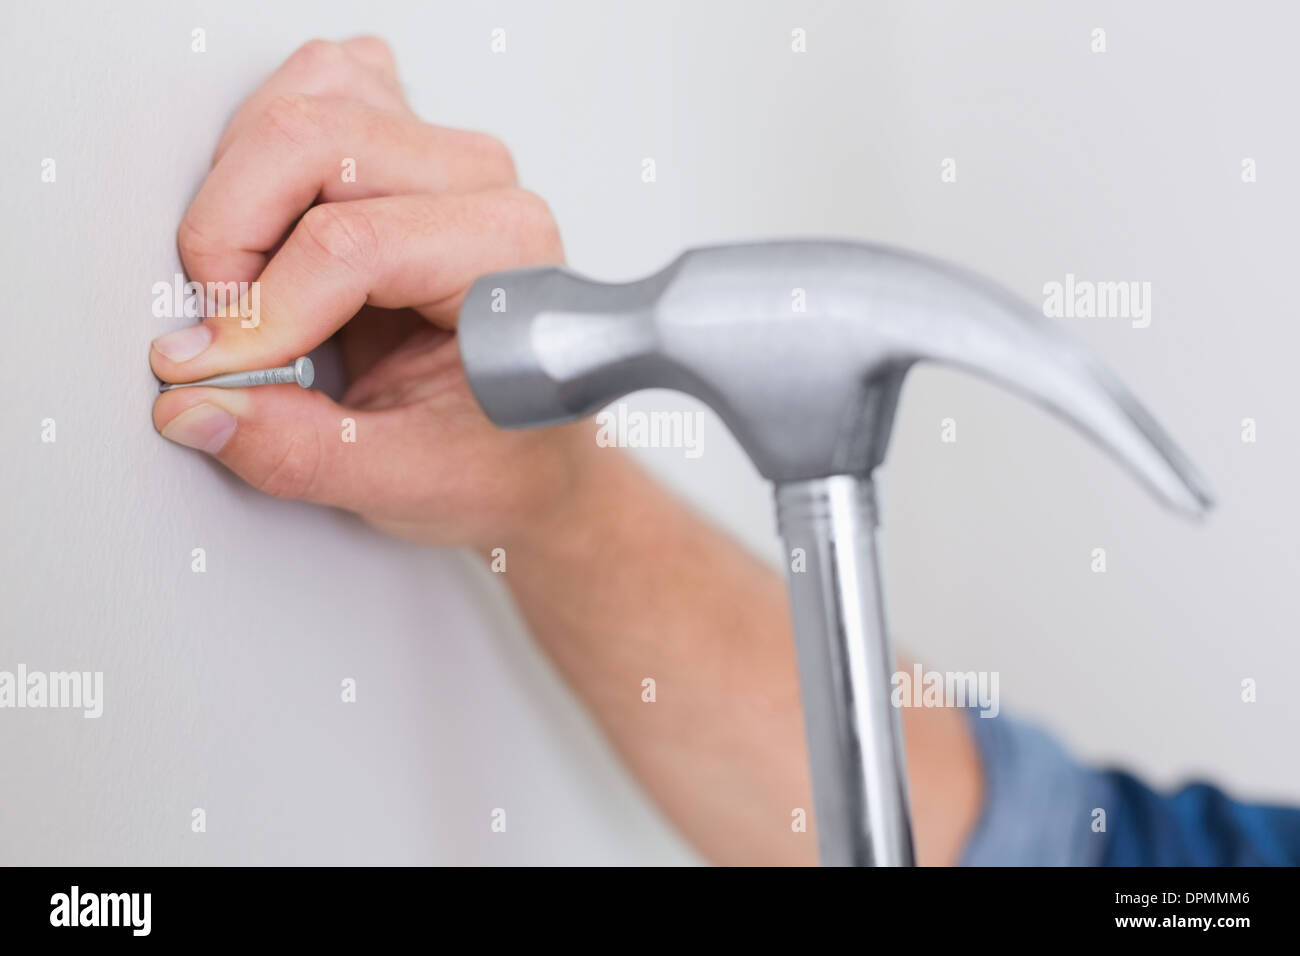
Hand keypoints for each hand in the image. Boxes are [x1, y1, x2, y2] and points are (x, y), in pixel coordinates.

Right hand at [150, 38, 582, 547]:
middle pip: (313, 140)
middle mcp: (482, 185)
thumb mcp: (409, 481)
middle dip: (230, 235)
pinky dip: (267, 149)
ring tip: (250, 283)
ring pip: (308, 100)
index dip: (260, 310)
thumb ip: (301, 451)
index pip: (350, 244)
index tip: (209, 369)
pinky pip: (320, 91)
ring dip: (242, 188)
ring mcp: (445, 155)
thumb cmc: (504, 456)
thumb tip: (194, 404)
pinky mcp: (408, 144)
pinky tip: (274, 229)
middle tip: (224, 325)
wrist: (540, 451)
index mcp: (506, 256)